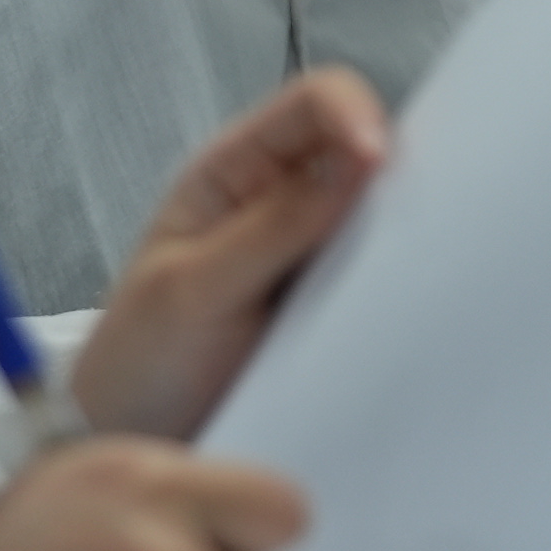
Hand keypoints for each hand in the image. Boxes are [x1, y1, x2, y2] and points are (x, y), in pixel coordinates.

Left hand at [72, 68, 389, 440]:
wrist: (132, 446)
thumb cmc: (138, 360)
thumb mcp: (192, 290)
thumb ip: (271, 228)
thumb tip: (359, 162)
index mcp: (234, 172)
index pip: (314, 105)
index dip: (357, 116)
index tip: (381, 162)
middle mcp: (281, 203)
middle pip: (365, 152)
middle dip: (398, 176)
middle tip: (418, 222)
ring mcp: (314, 257)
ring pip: (384, 220)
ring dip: (406, 238)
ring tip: (416, 272)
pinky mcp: (338, 311)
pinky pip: (386, 284)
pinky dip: (404, 290)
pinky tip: (407, 312)